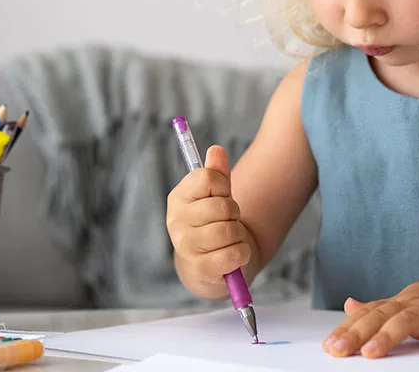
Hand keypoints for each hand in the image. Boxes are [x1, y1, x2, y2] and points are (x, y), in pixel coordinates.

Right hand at [166, 145, 252, 297]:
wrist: (209, 267)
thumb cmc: (212, 224)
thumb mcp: (215, 196)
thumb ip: (217, 173)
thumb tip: (216, 150)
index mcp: (178, 198)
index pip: (207, 178)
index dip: (222, 186)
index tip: (219, 196)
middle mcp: (176, 221)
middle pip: (222, 205)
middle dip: (233, 213)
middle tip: (226, 221)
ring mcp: (186, 246)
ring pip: (229, 230)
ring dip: (238, 235)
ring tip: (229, 239)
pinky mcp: (200, 269)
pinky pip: (234, 254)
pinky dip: (242, 254)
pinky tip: (233, 255)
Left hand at [322, 277, 418, 357]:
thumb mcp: (411, 302)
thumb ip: (381, 308)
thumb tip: (349, 305)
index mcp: (403, 300)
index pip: (370, 313)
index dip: (348, 328)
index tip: (329, 346)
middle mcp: (417, 302)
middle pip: (384, 315)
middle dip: (358, 333)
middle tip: (339, 350)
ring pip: (411, 320)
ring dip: (390, 336)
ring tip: (371, 353)